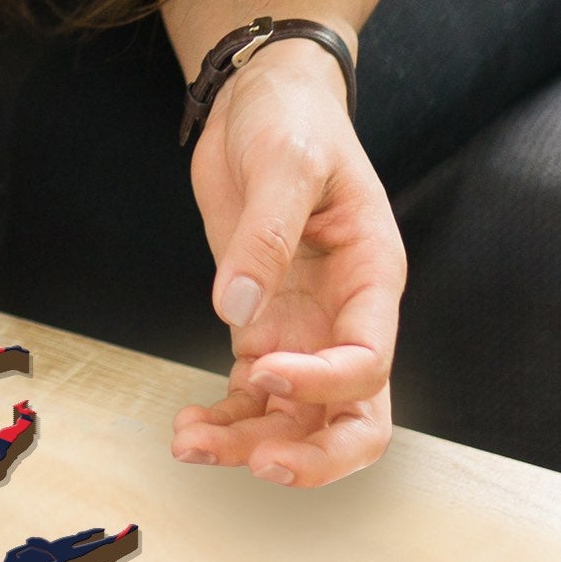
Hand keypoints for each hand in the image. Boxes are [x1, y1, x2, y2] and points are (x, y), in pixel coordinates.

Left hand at [173, 38, 401, 485]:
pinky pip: (253, 396)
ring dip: (250, 445)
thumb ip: (265, 235)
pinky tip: (188, 427)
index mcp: (373, 277)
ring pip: (297, 419)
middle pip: (355, 417)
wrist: (260, 97)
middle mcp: (345, 315)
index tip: (260, 367)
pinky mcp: (260, 326)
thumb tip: (236, 309)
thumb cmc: (292, 119)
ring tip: (190, 443)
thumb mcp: (285, 162)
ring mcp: (304, 327)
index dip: (321, 382)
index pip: (368, 359)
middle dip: (313, 454)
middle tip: (258, 464)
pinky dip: (225, 421)